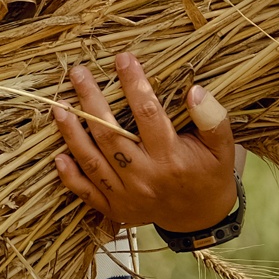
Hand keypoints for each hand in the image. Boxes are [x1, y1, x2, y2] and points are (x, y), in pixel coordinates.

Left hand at [51, 53, 236, 234]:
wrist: (201, 219)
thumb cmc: (209, 175)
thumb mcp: (221, 149)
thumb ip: (212, 120)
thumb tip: (195, 91)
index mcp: (171, 158)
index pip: (148, 114)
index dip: (134, 84)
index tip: (123, 58)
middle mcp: (145, 177)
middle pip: (111, 135)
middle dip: (91, 101)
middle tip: (78, 73)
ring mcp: (127, 196)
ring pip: (93, 161)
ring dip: (72, 134)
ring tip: (59, 106)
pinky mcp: (115, 208)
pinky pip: (87, 192)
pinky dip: (70, 177)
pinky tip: (57, 156)